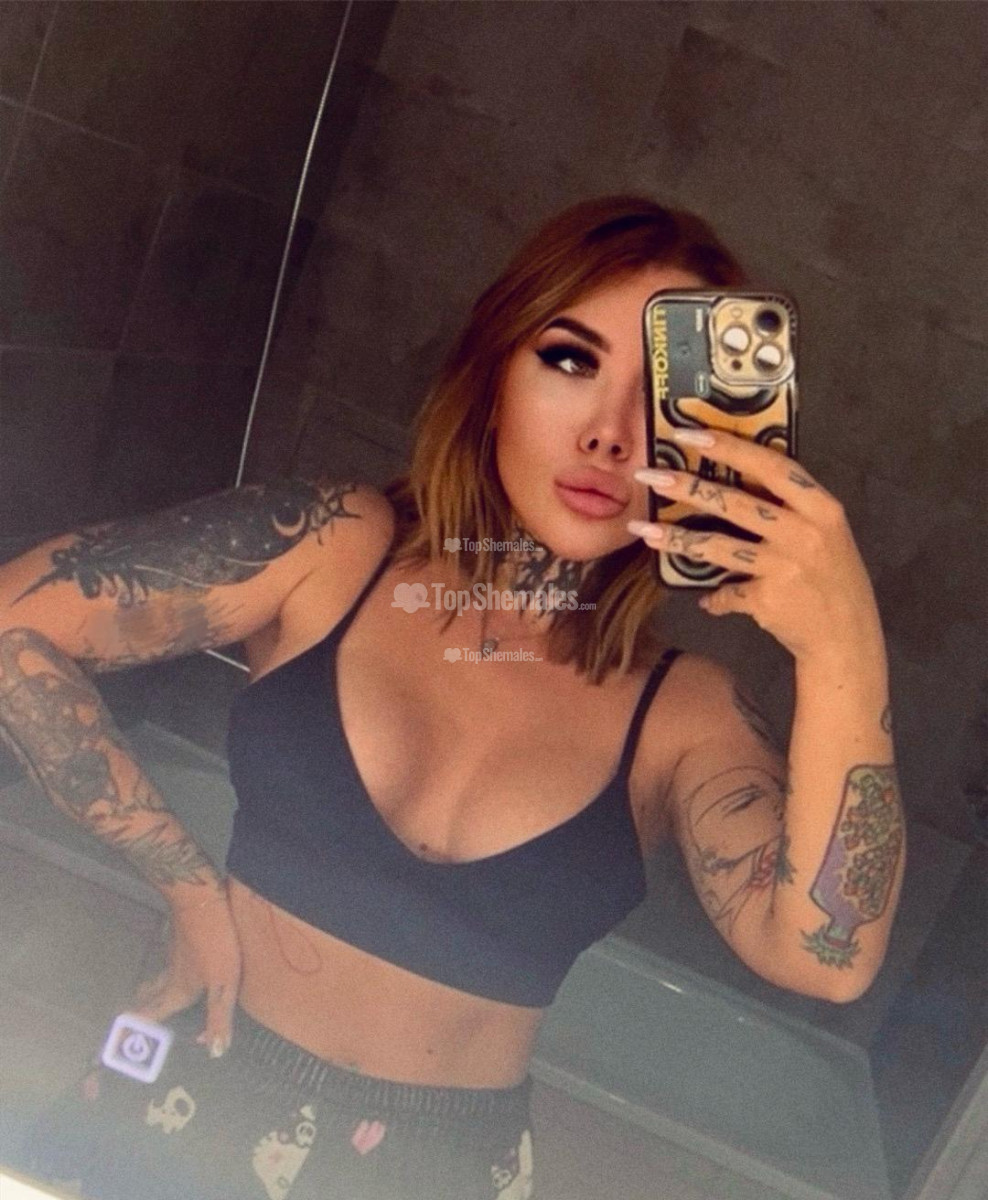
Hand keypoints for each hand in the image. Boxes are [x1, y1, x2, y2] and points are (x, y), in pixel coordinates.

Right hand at [132, 880, 241, 1057]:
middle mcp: (171, 974)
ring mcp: (173, 953)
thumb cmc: (214, 943)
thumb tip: (214, 1053)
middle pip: (150, 997)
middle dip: (140, 1010)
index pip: (153, 1016)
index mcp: (178, 990)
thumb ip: (219, 1017)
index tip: (121, 1043)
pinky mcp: (179, 936)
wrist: (200, 898)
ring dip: (151, 990)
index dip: (141, 1030)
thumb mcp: (224, 983)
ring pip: (158, 976)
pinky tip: (177, 963)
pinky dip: (167, 969)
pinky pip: (169, 960)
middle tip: (129, 1020)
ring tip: (148, 996)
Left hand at [629, 428, 883, 663]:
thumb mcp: (826, 533)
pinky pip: (726, 592)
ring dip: (675, 539)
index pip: (771, 466)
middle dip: (687, 487)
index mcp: (821, 507)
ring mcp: (784, 566)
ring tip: (642, 530)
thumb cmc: (834, 580)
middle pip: (735, 503)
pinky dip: (714, 597)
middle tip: (649, 475)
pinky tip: (705, 599)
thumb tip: (734, 482)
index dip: (731, 446)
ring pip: (717, 547)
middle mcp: (804, 532)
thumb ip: (790, 508)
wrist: (847, 639)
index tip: (691, 433)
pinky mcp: (766, 599)